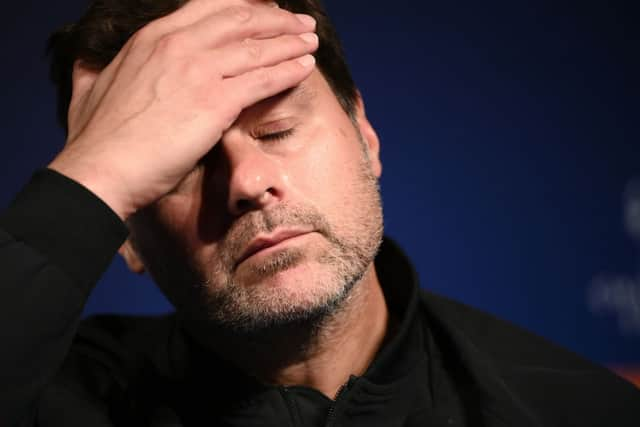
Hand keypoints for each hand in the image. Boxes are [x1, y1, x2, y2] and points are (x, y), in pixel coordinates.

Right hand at [48, 0, 317, 219]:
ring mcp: (198, 70)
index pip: (209, 8)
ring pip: (256, 47)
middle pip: (240, 20)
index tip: (263, 11)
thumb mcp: (89, 88)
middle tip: (299, 24)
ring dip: (290, 42)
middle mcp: (178, 44)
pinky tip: (306, 68)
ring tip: (310, 41)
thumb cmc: (96, 139)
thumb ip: (94, 70)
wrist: (101, 168)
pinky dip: (288, 70)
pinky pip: (262, 79)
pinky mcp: (215, 101)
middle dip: (275, 20)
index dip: (243, 7)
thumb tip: (84, 64)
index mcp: (152, 38)